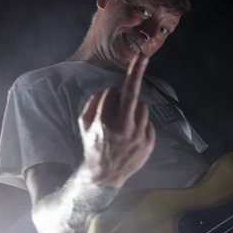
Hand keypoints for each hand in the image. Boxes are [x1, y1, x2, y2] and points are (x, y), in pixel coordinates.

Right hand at [78, 54, 155, 187]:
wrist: (103, 175)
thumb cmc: (92, 145)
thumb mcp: (84, 124)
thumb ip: (93, 103)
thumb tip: (110, 89)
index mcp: (104, 123)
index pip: (112, 94)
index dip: (111, 94)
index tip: (118, 84)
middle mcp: (122, 130)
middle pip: (132, 94)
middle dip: (137, 73)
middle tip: (143, 57)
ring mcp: (138, 137)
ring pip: (142, 107)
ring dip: (134, 109)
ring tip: (125, 124)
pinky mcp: (149, 144)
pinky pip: (149, 122)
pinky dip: (141, 123)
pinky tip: (132, 135)